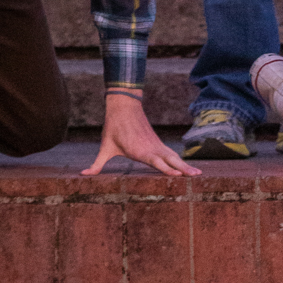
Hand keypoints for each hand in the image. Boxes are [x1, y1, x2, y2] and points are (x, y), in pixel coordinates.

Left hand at [83, 89, 201, 176]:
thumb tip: (83, 174)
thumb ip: (97, 163)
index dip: (167, 168)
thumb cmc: (114, 128)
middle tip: (196, 176)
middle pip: (171, 160)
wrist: (125, 106)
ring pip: (174, 157)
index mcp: (140, 150)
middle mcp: (151, 148)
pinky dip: (181, 161)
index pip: (156, 161)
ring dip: (186, 165)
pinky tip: (188, 167)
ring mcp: (157, 145)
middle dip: (184, 168)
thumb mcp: (105, 147)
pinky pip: (172, 154)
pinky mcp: (158, 143)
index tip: (178, 174)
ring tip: (198, 173)